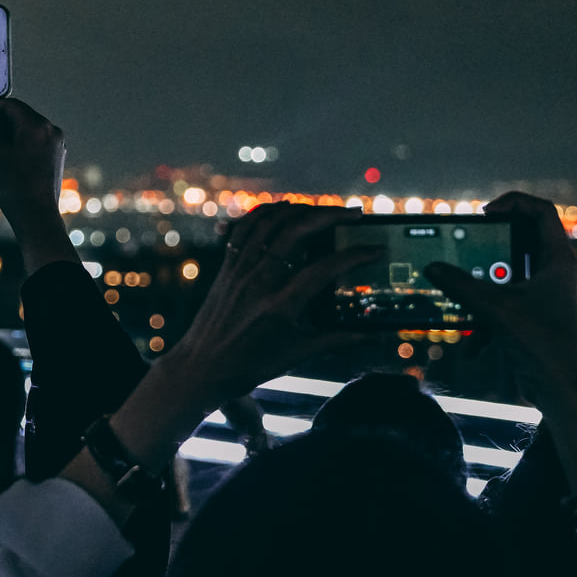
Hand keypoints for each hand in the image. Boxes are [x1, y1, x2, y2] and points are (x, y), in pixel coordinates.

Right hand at [0, 96, 66, 252]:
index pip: (9, 106)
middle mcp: (50, 133)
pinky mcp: (51, 162)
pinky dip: (8, 157)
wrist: (37, 220)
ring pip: (17, 140)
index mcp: (38, 126)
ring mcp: (53, 148)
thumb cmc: (15, 186)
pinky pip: (26, 151)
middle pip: (12, 125)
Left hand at [162, 203, 378, 410]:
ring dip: (299, 208)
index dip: (354, 256)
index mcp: (279, 307)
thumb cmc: (249, 366)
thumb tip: (374, 336)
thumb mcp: (297, 355)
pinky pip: (244, 227)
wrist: (201, 368)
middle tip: (354, 214)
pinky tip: (284, 208)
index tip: (376, 249)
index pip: (323, 270)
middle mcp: (258, 282)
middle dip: (329, 215)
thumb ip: (337, 340)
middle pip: (295, 232)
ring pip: (269, 222)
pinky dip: (265, 212)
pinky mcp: (227, 266)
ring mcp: (239, 270)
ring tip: (324, 208)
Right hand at [423, 193, 576, 417]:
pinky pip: (506, 302)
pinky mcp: (535, 315)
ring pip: (509, 275)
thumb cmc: (545, 346)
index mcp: (559, 260)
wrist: (561, 392)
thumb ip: (462, 287)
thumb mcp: (497, 310)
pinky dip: (487, 315)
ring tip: (466, 293)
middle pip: (521, 240)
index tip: (486, 213)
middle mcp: (556, 272)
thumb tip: (434, 268)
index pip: (541, 211)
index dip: (513, 202)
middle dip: (491, 247)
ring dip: (484, 286)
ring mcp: (546, 295)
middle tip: (469, 245)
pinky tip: (475, 341)